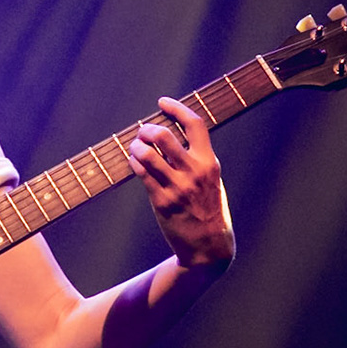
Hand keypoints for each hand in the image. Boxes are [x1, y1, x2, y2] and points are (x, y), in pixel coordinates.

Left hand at [127, 97, 235, 270]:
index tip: (162, 102)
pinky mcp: (162, 201)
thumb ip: (198, 158)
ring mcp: (177, 187)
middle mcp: (194, 172)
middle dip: (148, 129)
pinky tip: (134, 161)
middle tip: (143, 132)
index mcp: (210, 162)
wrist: (208, 245)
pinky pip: (142, 174)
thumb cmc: (209, 208)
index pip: (194, 124)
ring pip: (147, 154)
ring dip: (136, 146)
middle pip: (164, 136)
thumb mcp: (212, 179)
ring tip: (135, 147)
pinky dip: (134, 162)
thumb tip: (174, 136)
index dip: (176, 108)